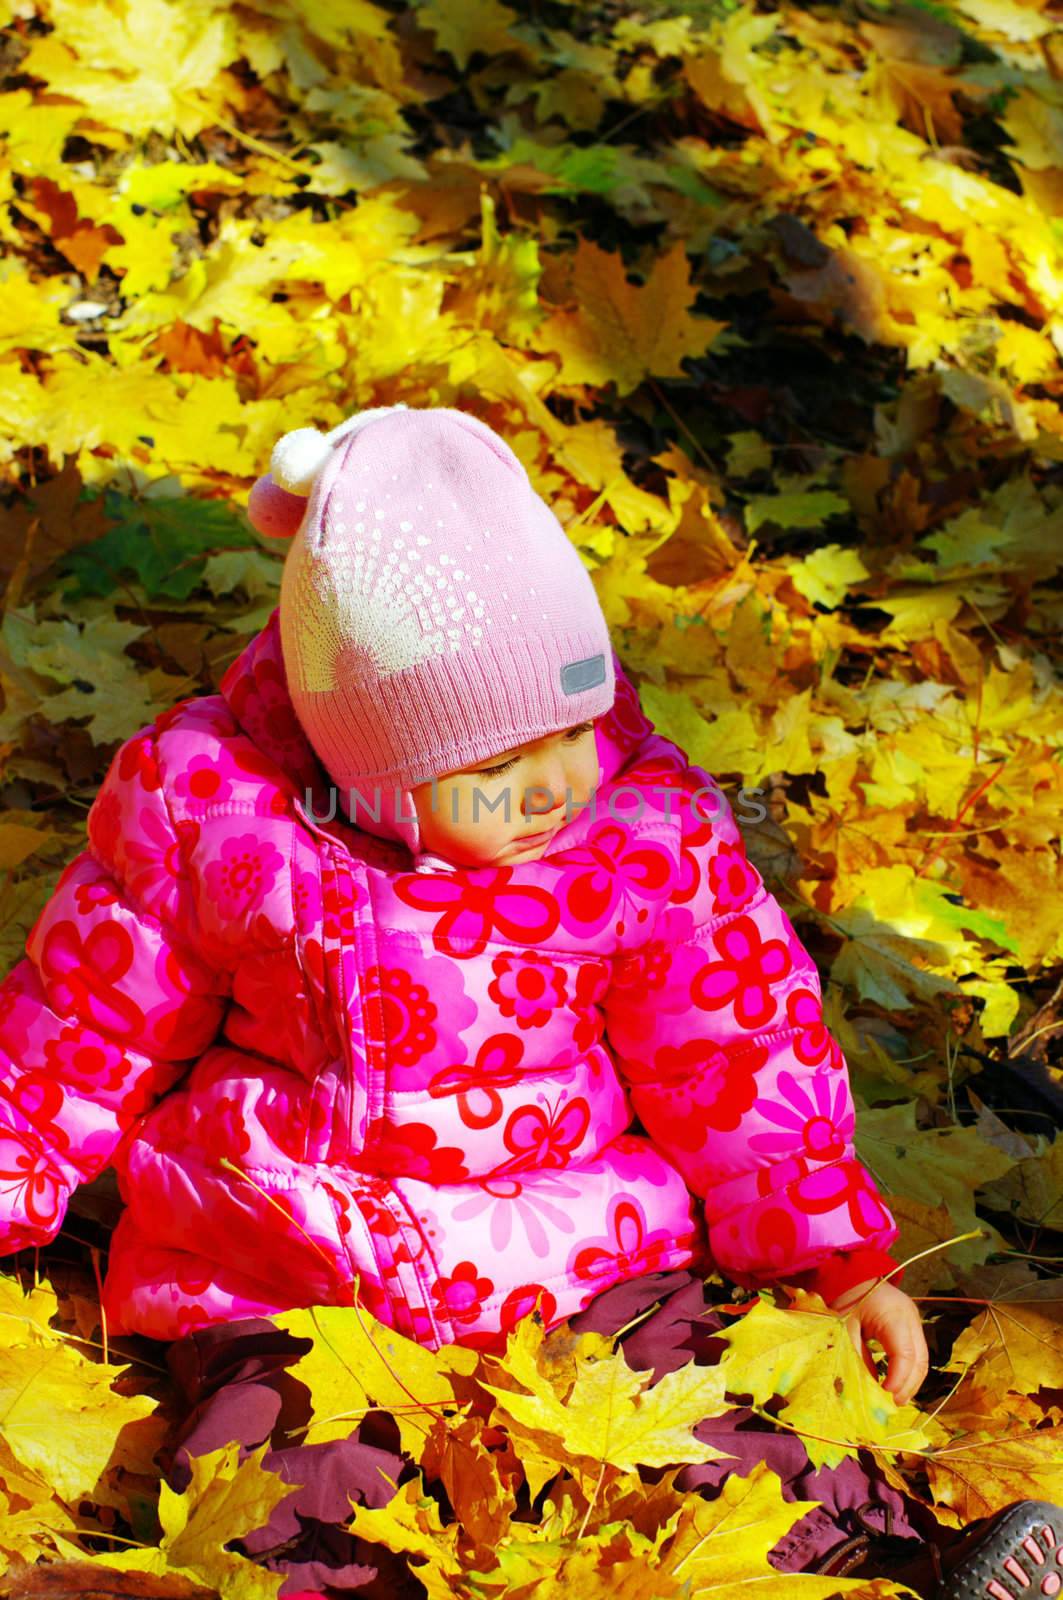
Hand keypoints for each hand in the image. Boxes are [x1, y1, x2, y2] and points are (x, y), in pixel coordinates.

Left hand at [828, 1278, 928, 1405]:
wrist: (854, 1275)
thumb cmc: (846, 1298)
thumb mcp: (845, 1326)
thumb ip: (857, 1355)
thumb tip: (868, 1388)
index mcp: (894, 1315)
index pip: (905, 1354)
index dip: (898, 1379)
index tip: (884, 1395)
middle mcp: (911, 1318)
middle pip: (919, 1360)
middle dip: (907, 1386)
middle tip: (891, 1403)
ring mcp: (915, 1321)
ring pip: (923, 1359)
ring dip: (911, 1382)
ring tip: (895, 1399)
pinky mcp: (912, 1326)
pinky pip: (918, 1354)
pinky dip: (909, 1372)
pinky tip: (897, 1384)